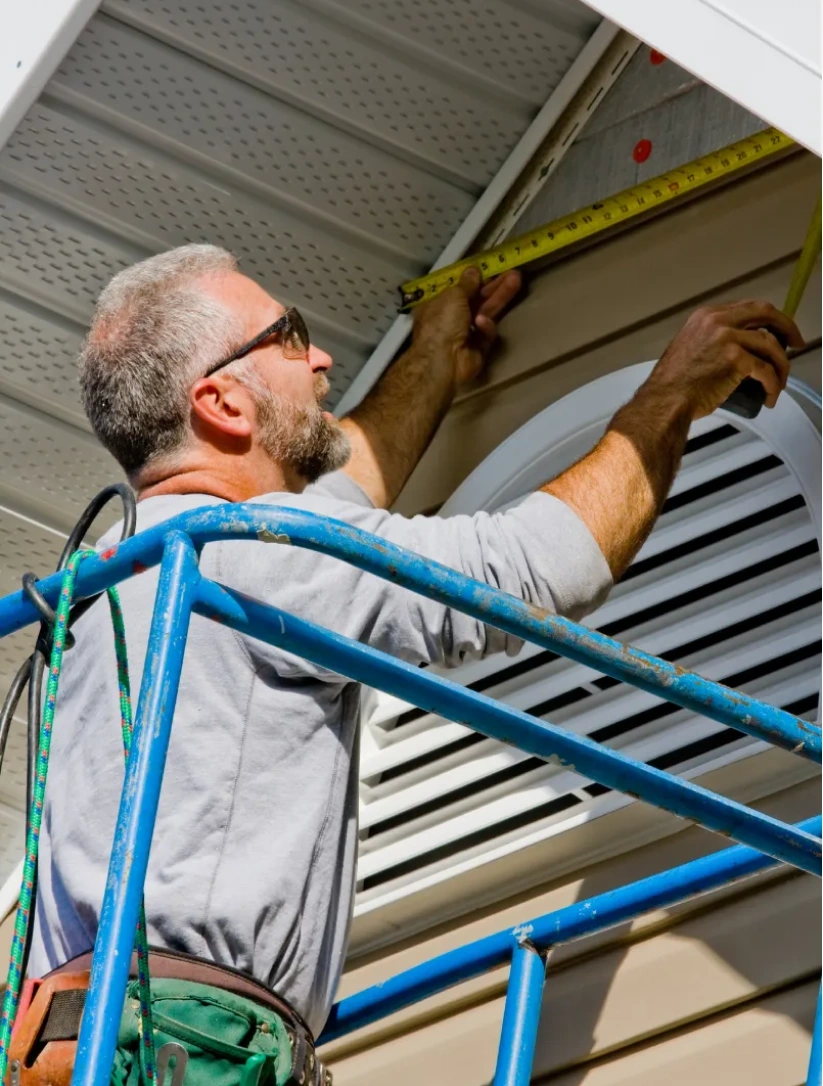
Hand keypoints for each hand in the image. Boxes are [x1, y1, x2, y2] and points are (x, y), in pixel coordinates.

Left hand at [411, 266, 521, 386]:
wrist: (442, 361)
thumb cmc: (442, 323)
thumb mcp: (453, 296)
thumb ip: (467, 283)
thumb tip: (473, 270)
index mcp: (438, 304)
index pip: (460, 289)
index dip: (476, 280)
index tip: (492, 269)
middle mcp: (450, 319)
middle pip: (477, 300)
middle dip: (494, 287)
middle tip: (513, 273)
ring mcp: (465, 334)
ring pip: (486, 313)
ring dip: (499, 298)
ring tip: (516, 281)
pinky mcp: (477, 349)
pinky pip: (485, 334)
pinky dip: (485, 327)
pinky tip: (482, 323)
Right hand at [645, 300, 803, 418]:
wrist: (664, 401)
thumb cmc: (673, 384)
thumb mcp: (688, 348)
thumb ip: (709, 340)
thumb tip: (735, 349)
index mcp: (706, 316)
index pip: (748, 307)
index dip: (768, 319)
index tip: (778, 331)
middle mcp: (717, 321)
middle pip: (766, 313)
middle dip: (787, 327)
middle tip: (796, 343)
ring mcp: (727, 338)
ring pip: (771, 345)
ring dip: (782, 365)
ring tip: (779, 382)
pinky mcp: (736, 359)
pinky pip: (766, 370)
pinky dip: (774, 384)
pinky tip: (771, 396)